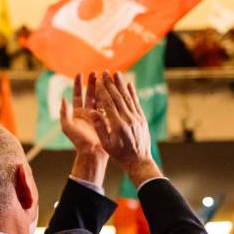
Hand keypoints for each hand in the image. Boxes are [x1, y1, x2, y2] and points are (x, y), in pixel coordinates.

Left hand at [61, 72, 107, 185]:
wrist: (92, 152)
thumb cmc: (78, 141)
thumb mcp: (67, 126)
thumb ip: (64, 112)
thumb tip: (63, 98)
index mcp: (77, 113)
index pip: (77, 95)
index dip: (78, 84)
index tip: (80, 73)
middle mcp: (87, 113)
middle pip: (89, 94)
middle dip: (92, 83)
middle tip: (96, 72)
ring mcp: (97, 116)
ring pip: (100, 99)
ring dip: (102, 89)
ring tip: (105, 78)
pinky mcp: (106, 120)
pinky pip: (108, 106)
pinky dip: (110, 98)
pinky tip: (113, 90)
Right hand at [90, 71, 160, 187]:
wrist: (139, 161)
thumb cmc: (119, 155)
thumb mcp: (106, 144)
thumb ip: (99, 127)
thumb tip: (91, 111)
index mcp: (117, 125)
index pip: (108, 104)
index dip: (103, 91)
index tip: (99, 81)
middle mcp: (128, 120)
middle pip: (118, 97)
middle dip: (111, 84)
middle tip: (105, 72)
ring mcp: (136, 118)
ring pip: (128, 98)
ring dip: (121, 84)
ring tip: (117, 73)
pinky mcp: (142, 119)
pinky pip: (136, 103)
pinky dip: (132, 93)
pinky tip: (129, 84)